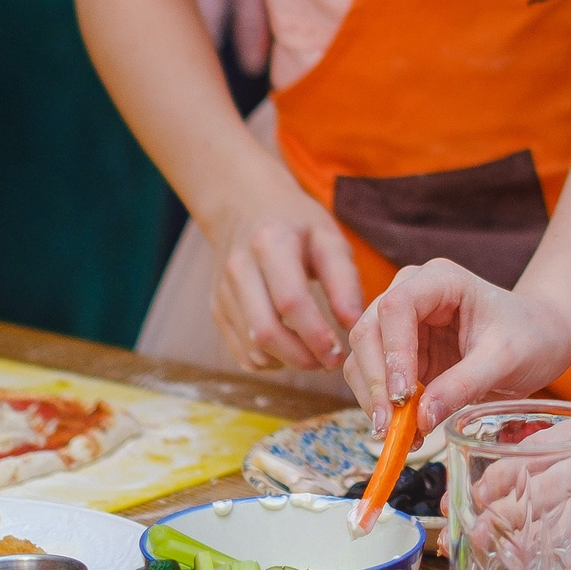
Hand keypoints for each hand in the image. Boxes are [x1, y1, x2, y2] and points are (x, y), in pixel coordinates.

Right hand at [204, 173, 365, 371]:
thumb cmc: (297, 223)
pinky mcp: (217, 307)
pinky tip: (289, 353)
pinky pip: (239, 349)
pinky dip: (267, 361)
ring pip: (251, 346)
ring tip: (314, 358)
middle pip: (265, 330)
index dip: (316, 335)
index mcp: (271, 243)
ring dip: (286, 362)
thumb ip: (344, 281)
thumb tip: (354, 325)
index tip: (339, 352)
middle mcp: (240, 268)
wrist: (245, 205)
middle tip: (329, 364)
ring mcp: (223, 290)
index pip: (290, 302)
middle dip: (301, 357)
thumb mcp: (328, 238)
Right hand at [345, 258, 570, 433]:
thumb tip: (420, 418)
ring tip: (399, 438)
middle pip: (369, 331)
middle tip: (389, 429)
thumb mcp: (506, 359)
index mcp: (439, 280)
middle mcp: (411, 294)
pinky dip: (383, 408)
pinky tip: (405, 433)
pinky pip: (376, 381)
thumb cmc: (531, 336)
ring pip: (363, 359)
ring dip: (374, 400)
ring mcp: (402, 325)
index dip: (392, 353)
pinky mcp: (401, 354)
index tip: (403, 397)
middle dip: (376, 383)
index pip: (396, 307)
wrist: (541, 338)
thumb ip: (464, 384)